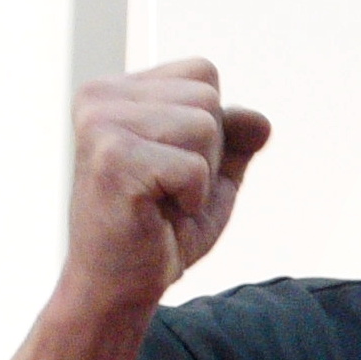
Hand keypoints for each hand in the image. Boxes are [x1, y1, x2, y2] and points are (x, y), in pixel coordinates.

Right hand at [66, 59, 271, 315]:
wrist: (119, 286)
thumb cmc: (160, 232)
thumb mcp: (211, 177)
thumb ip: (235, 141)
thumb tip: (261, 121)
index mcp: (116, 89)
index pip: (203, 73)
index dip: (212, 128)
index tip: (173, 167)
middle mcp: (99, 95)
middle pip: (208, 97)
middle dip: (208, 153)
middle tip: (168, 190)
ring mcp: (100, 122)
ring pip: (205, 126)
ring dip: (200, 177)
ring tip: (162, 200)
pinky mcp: (112, 158)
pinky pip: (195, 167)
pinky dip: (193, 199)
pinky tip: (157, 214)